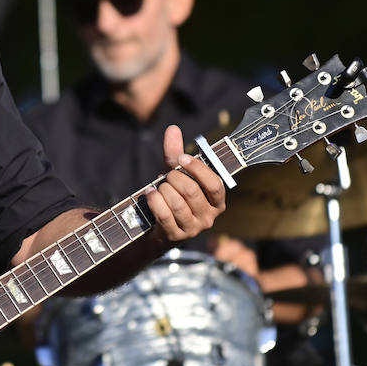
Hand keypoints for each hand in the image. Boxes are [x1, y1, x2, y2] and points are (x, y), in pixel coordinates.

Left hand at [144, 125, 226, 242]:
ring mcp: (193, 230)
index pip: (215, 184)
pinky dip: (155, 201)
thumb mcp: (175, 175)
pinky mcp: (175, 237)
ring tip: (158, 187)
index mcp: (217, 202)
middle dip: (175, 179)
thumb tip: (172, 128)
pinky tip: (150, 194)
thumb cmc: (172, 196)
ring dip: (164, 190)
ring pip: (178, 204)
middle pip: (192, 192)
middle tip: (167, 176)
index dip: (198, 170)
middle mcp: (209, 218)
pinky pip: (165, 215)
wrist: (156, 227)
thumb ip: (175, 153)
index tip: (182, 158)